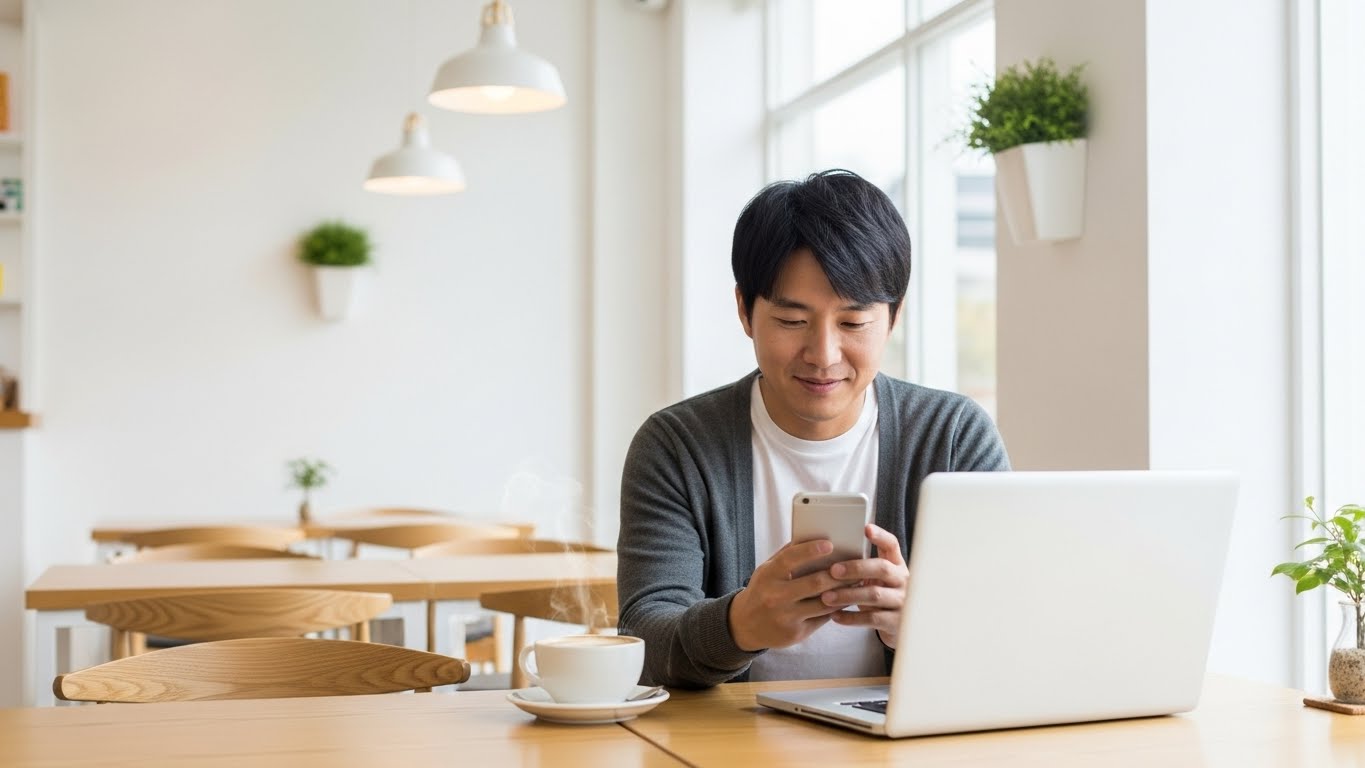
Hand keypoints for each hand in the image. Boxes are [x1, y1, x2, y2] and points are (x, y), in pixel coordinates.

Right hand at [728, 539, 855, 651]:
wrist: (745, 625)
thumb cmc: (762, 590)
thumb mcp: (767, 570)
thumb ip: (787, 555)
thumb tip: (812, 536)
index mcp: (769, 576)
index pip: (791, 559)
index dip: (811, 550)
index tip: (830, 544)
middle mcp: (776, 596)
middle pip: (814, 583)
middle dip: (838, 574)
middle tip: (855, 565)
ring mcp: (787, 617)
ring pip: (824, 603)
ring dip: (844, 592)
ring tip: (857, 581)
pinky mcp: (796, 633)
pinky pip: (822, 618)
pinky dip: (837, 607)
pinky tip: (847, 599)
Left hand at [820, 523, 909, 647]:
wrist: (899, 626)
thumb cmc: (880, 595)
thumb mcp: (878, 578)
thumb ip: (864, 566)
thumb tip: (829, 551)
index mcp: (897, 565)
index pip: (892, 545)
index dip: (881, 536)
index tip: (866, 528)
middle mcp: (903, 580)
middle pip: (882, 568)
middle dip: (856, 568)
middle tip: (832, 570)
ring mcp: (902, 601)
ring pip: (874, 595)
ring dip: (848, 595)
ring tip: (825, 597)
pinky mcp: (896, 622)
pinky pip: (872, 618)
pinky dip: (851, 618)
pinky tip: (834, 616)